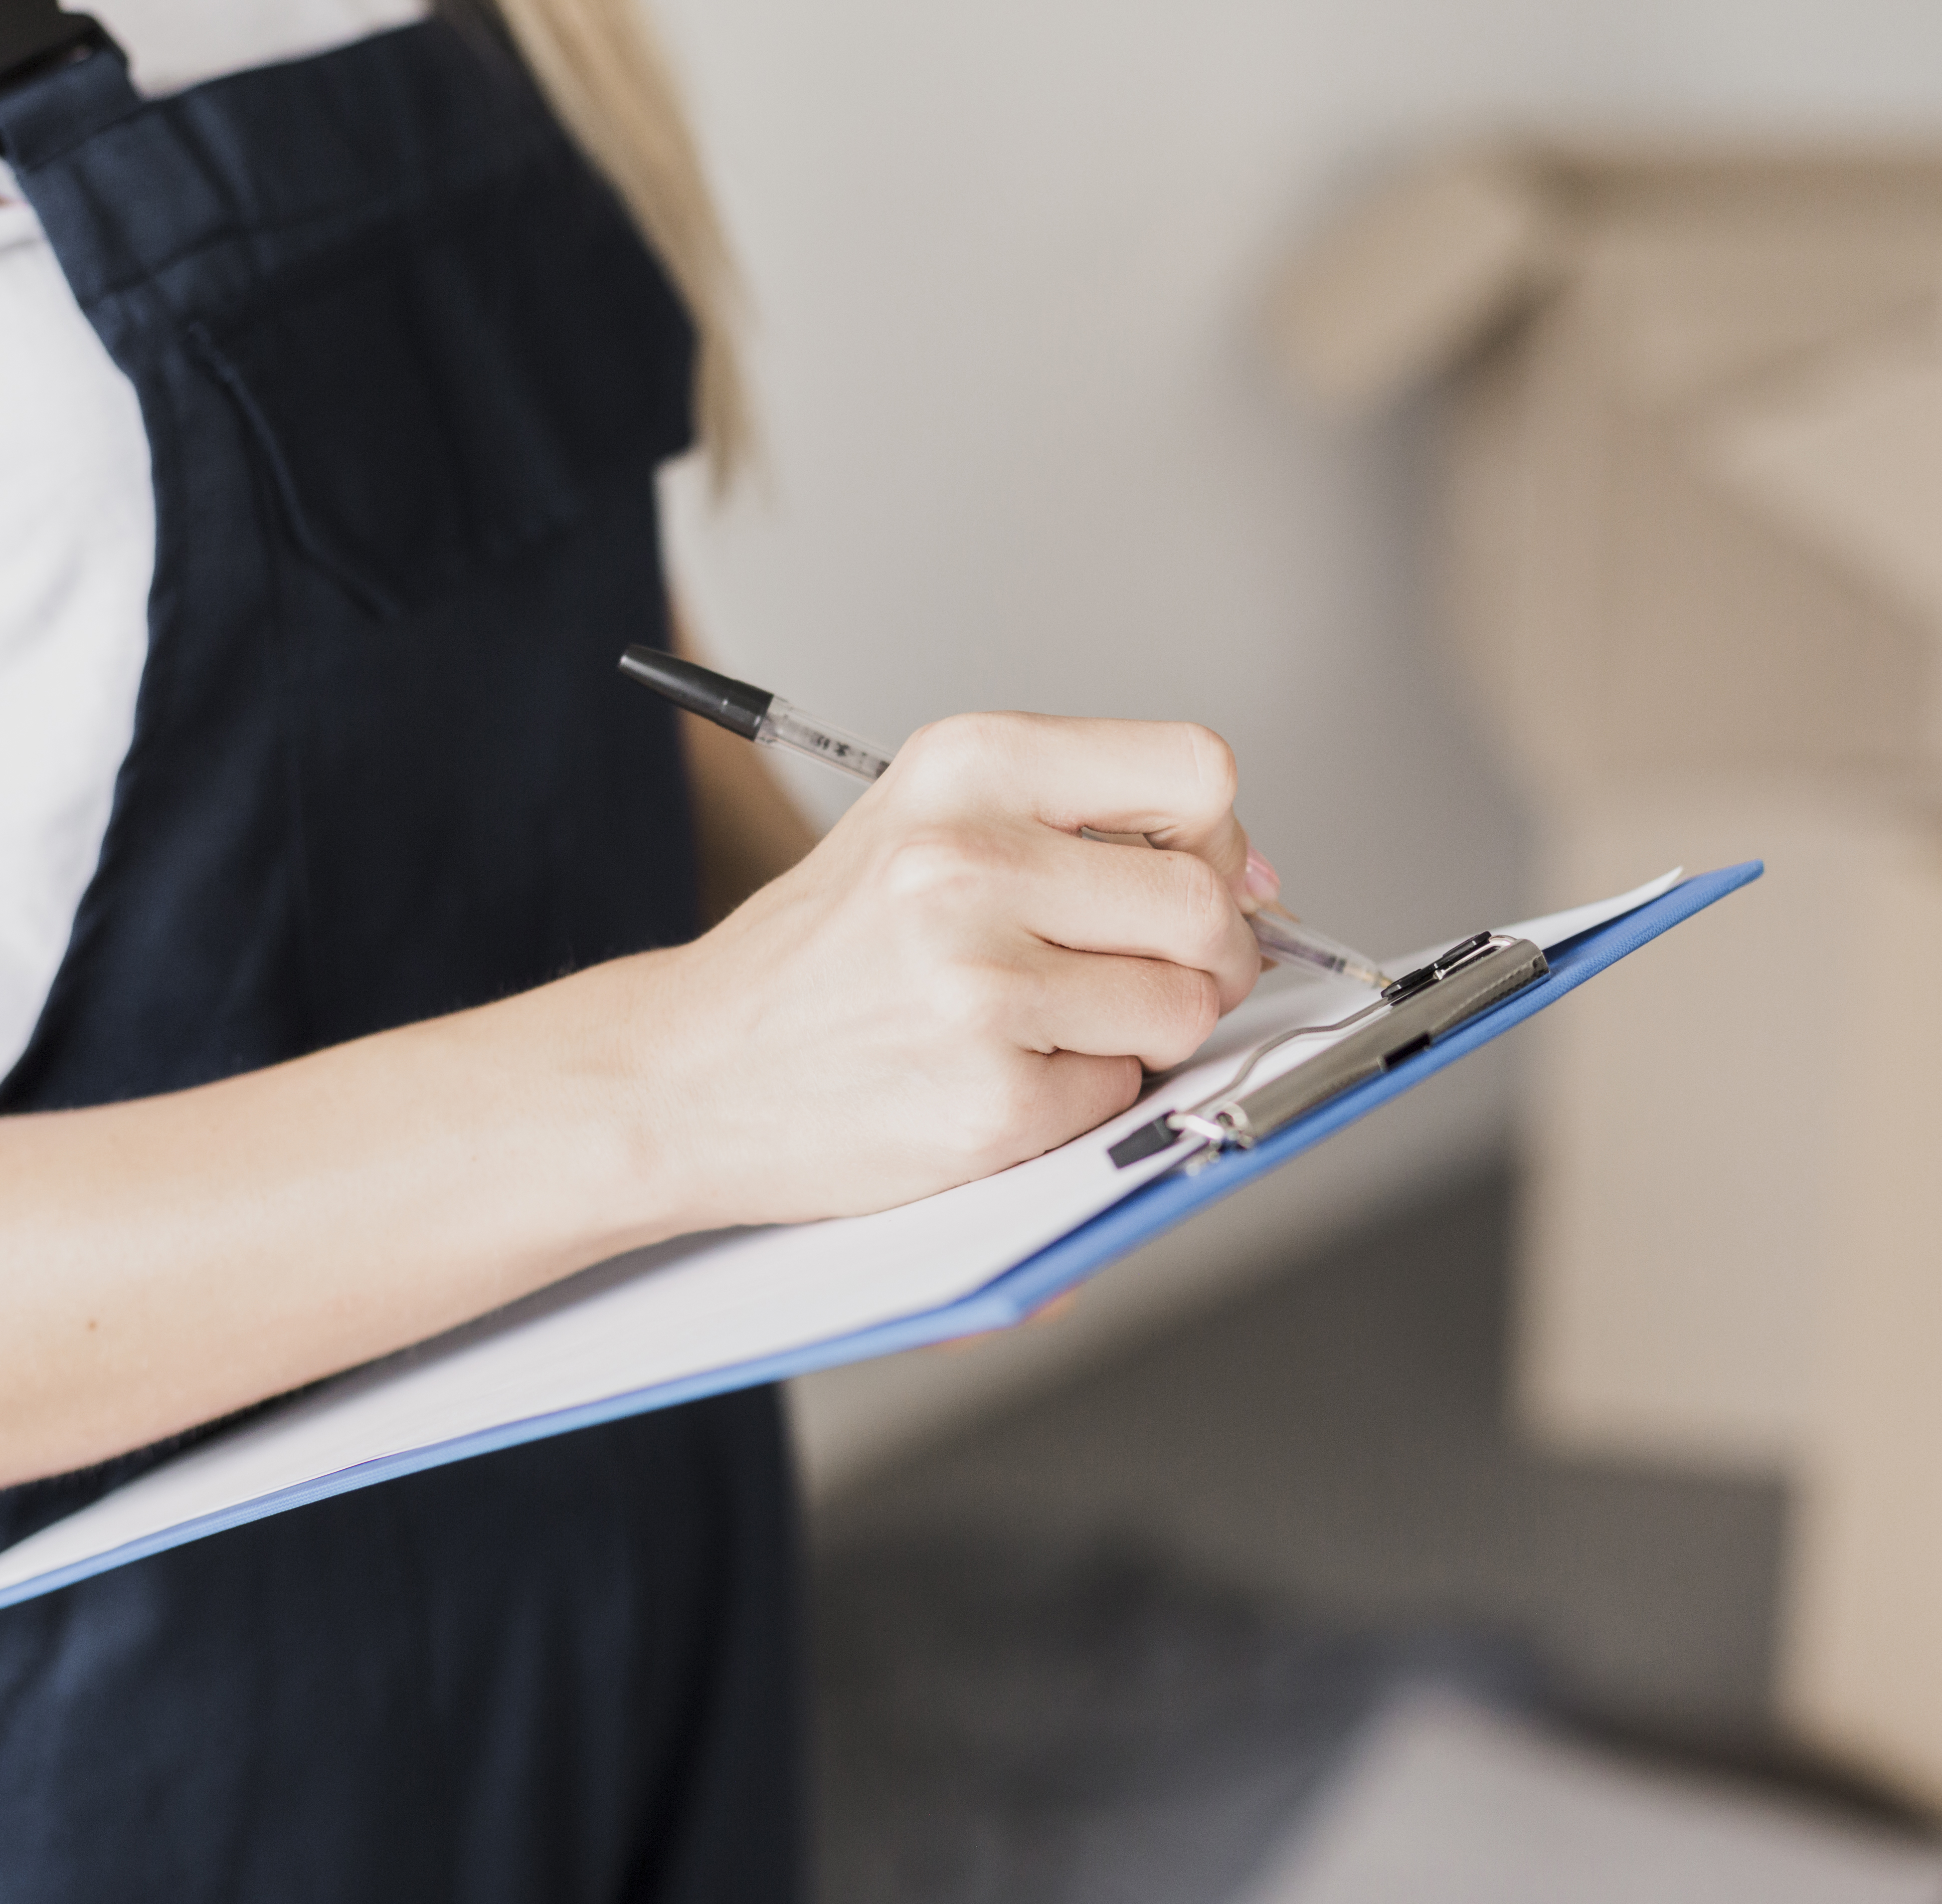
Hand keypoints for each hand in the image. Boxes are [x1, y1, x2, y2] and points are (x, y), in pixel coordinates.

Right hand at [641, 711, 1267, 1224]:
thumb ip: (1083, 828)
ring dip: (1142, 1032)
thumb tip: (1254, 880)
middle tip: (1144, 976)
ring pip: (1181, 1007)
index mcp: (967, 765)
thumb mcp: (931, 824)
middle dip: (1207, 954)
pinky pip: (1119, 1096)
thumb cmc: (823, 956)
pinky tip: (996, 1078)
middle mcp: (968, 861)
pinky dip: (1080, 1101)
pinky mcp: (987, 1101)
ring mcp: (976, 986)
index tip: (1193, 878)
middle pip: (1207, 902)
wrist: (687, 1070)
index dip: (1217, 839)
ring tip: (1046, 1027)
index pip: (1194, 770)